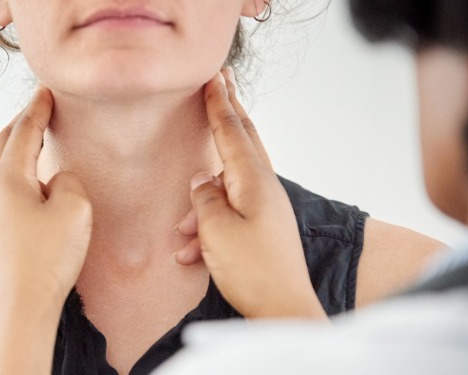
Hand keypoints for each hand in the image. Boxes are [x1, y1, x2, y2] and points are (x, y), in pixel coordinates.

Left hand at [0, 86, 92, 313]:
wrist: (21, 308)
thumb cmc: (48, 260)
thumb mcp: (74, 208)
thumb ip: (67, 181)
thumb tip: (53, 181)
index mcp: (6, 179)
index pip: (22, 132)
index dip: (37, 109)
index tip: (45, 92)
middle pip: (2, 147)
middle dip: (20, 126)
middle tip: (37, 111)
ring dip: (15, 155)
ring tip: (32, 148)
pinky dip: (13, 183)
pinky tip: (26, 193)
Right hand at [174, 69, 325, 318]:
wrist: (283, 310)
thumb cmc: (252, 271)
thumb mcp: (215, 231)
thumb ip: (204, 199)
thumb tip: (201, 180)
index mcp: (254, 181)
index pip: (232, 131)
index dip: (219, 104)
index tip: (214, 78)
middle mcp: (264, 188)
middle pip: (243, 142)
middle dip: (228, 115)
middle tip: (222, 85)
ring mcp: (266, 208)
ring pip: (229, 186)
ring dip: (203, 202)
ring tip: (184, 231)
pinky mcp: (263, 228)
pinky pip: (230, 215)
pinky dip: (208, 228)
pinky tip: (190, 254)